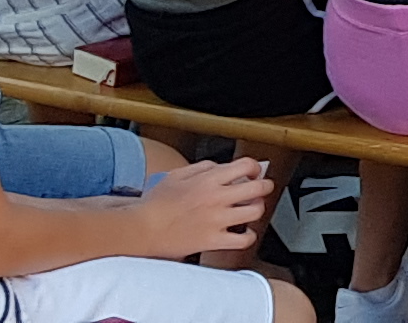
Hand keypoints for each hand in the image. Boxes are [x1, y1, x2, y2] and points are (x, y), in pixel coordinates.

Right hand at [132, 154, 275, 257]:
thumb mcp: (176, 175)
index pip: (246, 166)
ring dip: (258, 209)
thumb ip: (201, 168)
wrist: (141, 229)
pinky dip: (249, 236)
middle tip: (262, 189)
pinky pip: (243, 239)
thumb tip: (220, 167)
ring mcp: (217, 220)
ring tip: (252, 210)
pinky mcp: (213, 240)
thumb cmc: (154, 204)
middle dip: (265, 186)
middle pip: (258, 188)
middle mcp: (217, 198)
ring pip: (256, 211)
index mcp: (208, 179)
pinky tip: (245, 233)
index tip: (254, 172)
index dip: (255, 168)